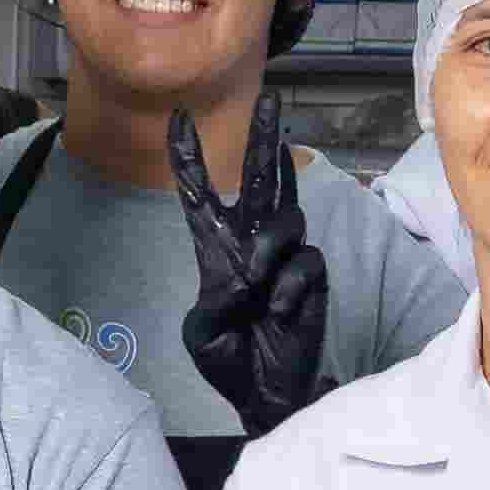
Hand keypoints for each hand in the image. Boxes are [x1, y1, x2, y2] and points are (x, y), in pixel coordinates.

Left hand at [168, 108, 330, 421]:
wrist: (263, 394)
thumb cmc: (229, 360)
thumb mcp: (201, 334)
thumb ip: (214, 304)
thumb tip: (244, 277)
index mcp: (214, 248)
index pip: (199, 194)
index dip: (188, 157)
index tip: (177, 118)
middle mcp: (251, 241)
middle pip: (260, 176)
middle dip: (264, 135)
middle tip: (271, 96)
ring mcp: (286, 255)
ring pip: (288, 215)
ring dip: (268, 244)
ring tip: (255, 279)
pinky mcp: (313, 275)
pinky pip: (306, 261)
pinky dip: (289, 287)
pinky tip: (281, 311)